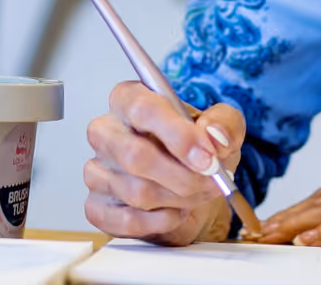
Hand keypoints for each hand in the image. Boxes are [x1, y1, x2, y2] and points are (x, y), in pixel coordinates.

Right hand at [83, 81, 246, 244]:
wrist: (189, 191)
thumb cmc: (197, 152)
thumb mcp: (222, 128)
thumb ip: (224, 123)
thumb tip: (214, 136)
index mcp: (130, 99)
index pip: (143, 109)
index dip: (178, 135)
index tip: (207, 158)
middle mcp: (106, 131)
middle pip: (134, 155)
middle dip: (182, 176)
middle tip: (210, 182)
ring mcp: (96, 170)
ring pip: (137, 192)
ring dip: (179, 199)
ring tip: (197, 194)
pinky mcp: (97, 207)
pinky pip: (129, 221)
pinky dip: (162, 221)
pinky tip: (175, 210)